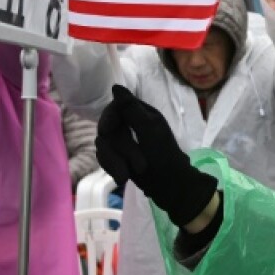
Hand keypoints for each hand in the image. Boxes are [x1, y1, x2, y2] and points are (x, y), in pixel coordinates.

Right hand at [96, 86, 218, 227]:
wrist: (170, 187)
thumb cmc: (165, 158)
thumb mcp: (149, 131)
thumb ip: (132, 110)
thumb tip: (116, 87)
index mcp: (143, 115)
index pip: (116, 107)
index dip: (109, 118)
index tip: (107, 130)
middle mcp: (132, 125)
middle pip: (108, 128)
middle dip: (119, 148)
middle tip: (137, 163)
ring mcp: (125, 141)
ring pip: (104, 144)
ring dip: (115, 161)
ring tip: (128, 175)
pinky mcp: (119, 156)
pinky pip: (105, 157)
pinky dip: (113, 167)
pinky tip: (122, 177)